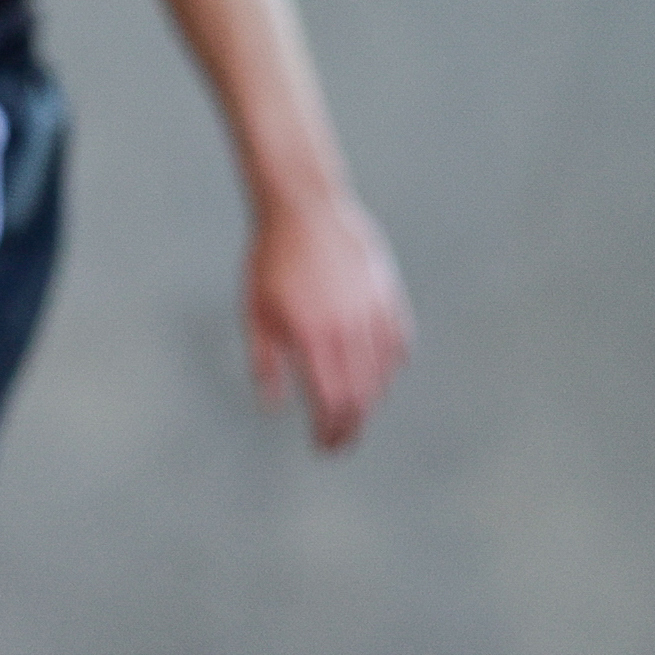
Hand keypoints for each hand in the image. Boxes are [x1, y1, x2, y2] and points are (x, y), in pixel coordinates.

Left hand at [244, 190, 411, 450]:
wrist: (304, 207)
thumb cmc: (271, 258)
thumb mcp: (254, 312)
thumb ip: (265, 363)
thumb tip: (273, 407)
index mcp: (312, 336)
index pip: (330, 402)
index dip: (329, 432)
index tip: (324, 447)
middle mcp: (347, 329)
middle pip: (361, 398)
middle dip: (352, 428)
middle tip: (341, 444)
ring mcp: (372, 312)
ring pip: (384, 375)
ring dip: (372, 402)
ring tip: (357, 414)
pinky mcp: (387, 295)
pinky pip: (400, 343)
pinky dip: (392, 367)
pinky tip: (381, 377)